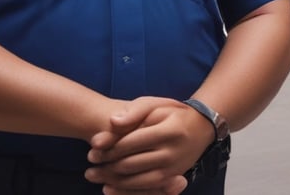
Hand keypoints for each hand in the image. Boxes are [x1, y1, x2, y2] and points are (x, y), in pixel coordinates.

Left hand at [85, 97, 213, 192]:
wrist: (201, 128)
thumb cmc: (173, 113)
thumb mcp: (156, 104)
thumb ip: (134, 111)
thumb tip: (112, 121)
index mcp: (168, 130)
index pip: (132, 142)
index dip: (110, 146)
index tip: (92, 147)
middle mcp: (171, 152)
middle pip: (131, 163)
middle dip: (106, 165)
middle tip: (89, 164)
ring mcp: (172, 169)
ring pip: (136, 180)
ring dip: (111, 180)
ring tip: (94, 175)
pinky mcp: (170, 179)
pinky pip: (145, 189)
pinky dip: (124, 190)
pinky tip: (109, 188)